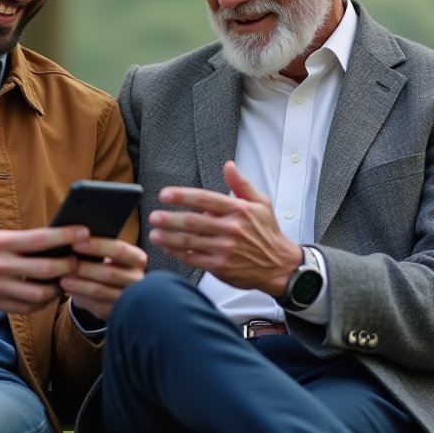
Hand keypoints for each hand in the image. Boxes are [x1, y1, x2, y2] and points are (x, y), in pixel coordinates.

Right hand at [0, 224, 87, 313]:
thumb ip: (13, 238)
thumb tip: (46, 240)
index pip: (41, 239)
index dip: (66, 236)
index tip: (85, 232)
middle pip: (47, 269)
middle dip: (69, 266)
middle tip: (81, 262)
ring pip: (39, 294)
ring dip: (58, 290)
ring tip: (66, 282)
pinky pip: (24, 308)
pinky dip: (40, 303)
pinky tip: (46, 295)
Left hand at [60, 237, 147, 321]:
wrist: (113, 291)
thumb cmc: (106, 266)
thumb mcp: (108, 255)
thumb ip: (98, 247)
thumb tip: (75, 236)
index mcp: (136, 259)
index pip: (118, 249)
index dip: (96, 246)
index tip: (75, 243)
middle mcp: (137, 279)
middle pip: (109, 272)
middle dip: (85, 268)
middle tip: (66, 263)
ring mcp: (128, 298)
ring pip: (100, 291)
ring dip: (79, 284)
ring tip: (63, 278)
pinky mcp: (116, 312)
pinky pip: (96, 305)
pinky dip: (80, 297)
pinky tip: (68, 291)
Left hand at [148, 161, 301, 295]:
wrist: (280, 266)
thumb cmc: (267, 233)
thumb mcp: (261, 203)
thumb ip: (241, 184)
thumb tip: (228, 165)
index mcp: (238, 210)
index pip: (204, 199)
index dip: (182, 196)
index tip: (165, 195)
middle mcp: (230, 229)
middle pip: (192, 221)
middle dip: (169, 219)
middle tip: (153, 216)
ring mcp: (224, 249)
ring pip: (189, 242)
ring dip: (168, 237)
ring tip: (154, 233)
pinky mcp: (220, 267)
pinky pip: (193, 259)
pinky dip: (178, 254)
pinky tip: (168, 249)